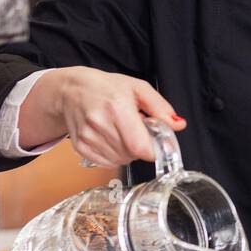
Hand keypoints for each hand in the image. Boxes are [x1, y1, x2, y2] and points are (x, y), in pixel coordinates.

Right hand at [24, 66, 186, 166]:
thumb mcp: (139, 89)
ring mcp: (87, 137)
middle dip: (141, 146)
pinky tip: (112, 138)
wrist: (72, 90)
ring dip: (128, 151)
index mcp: (117, 108)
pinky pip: (106, 162)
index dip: (153, 148)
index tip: (157, 141)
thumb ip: (161, 108)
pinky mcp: (80, 146)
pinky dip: (114, 155)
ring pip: (120, 160)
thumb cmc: (107, 87)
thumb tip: (178, 124)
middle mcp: (99, 124)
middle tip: (136, 130)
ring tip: (122, 131)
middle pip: (132, 154)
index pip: (140, 147)